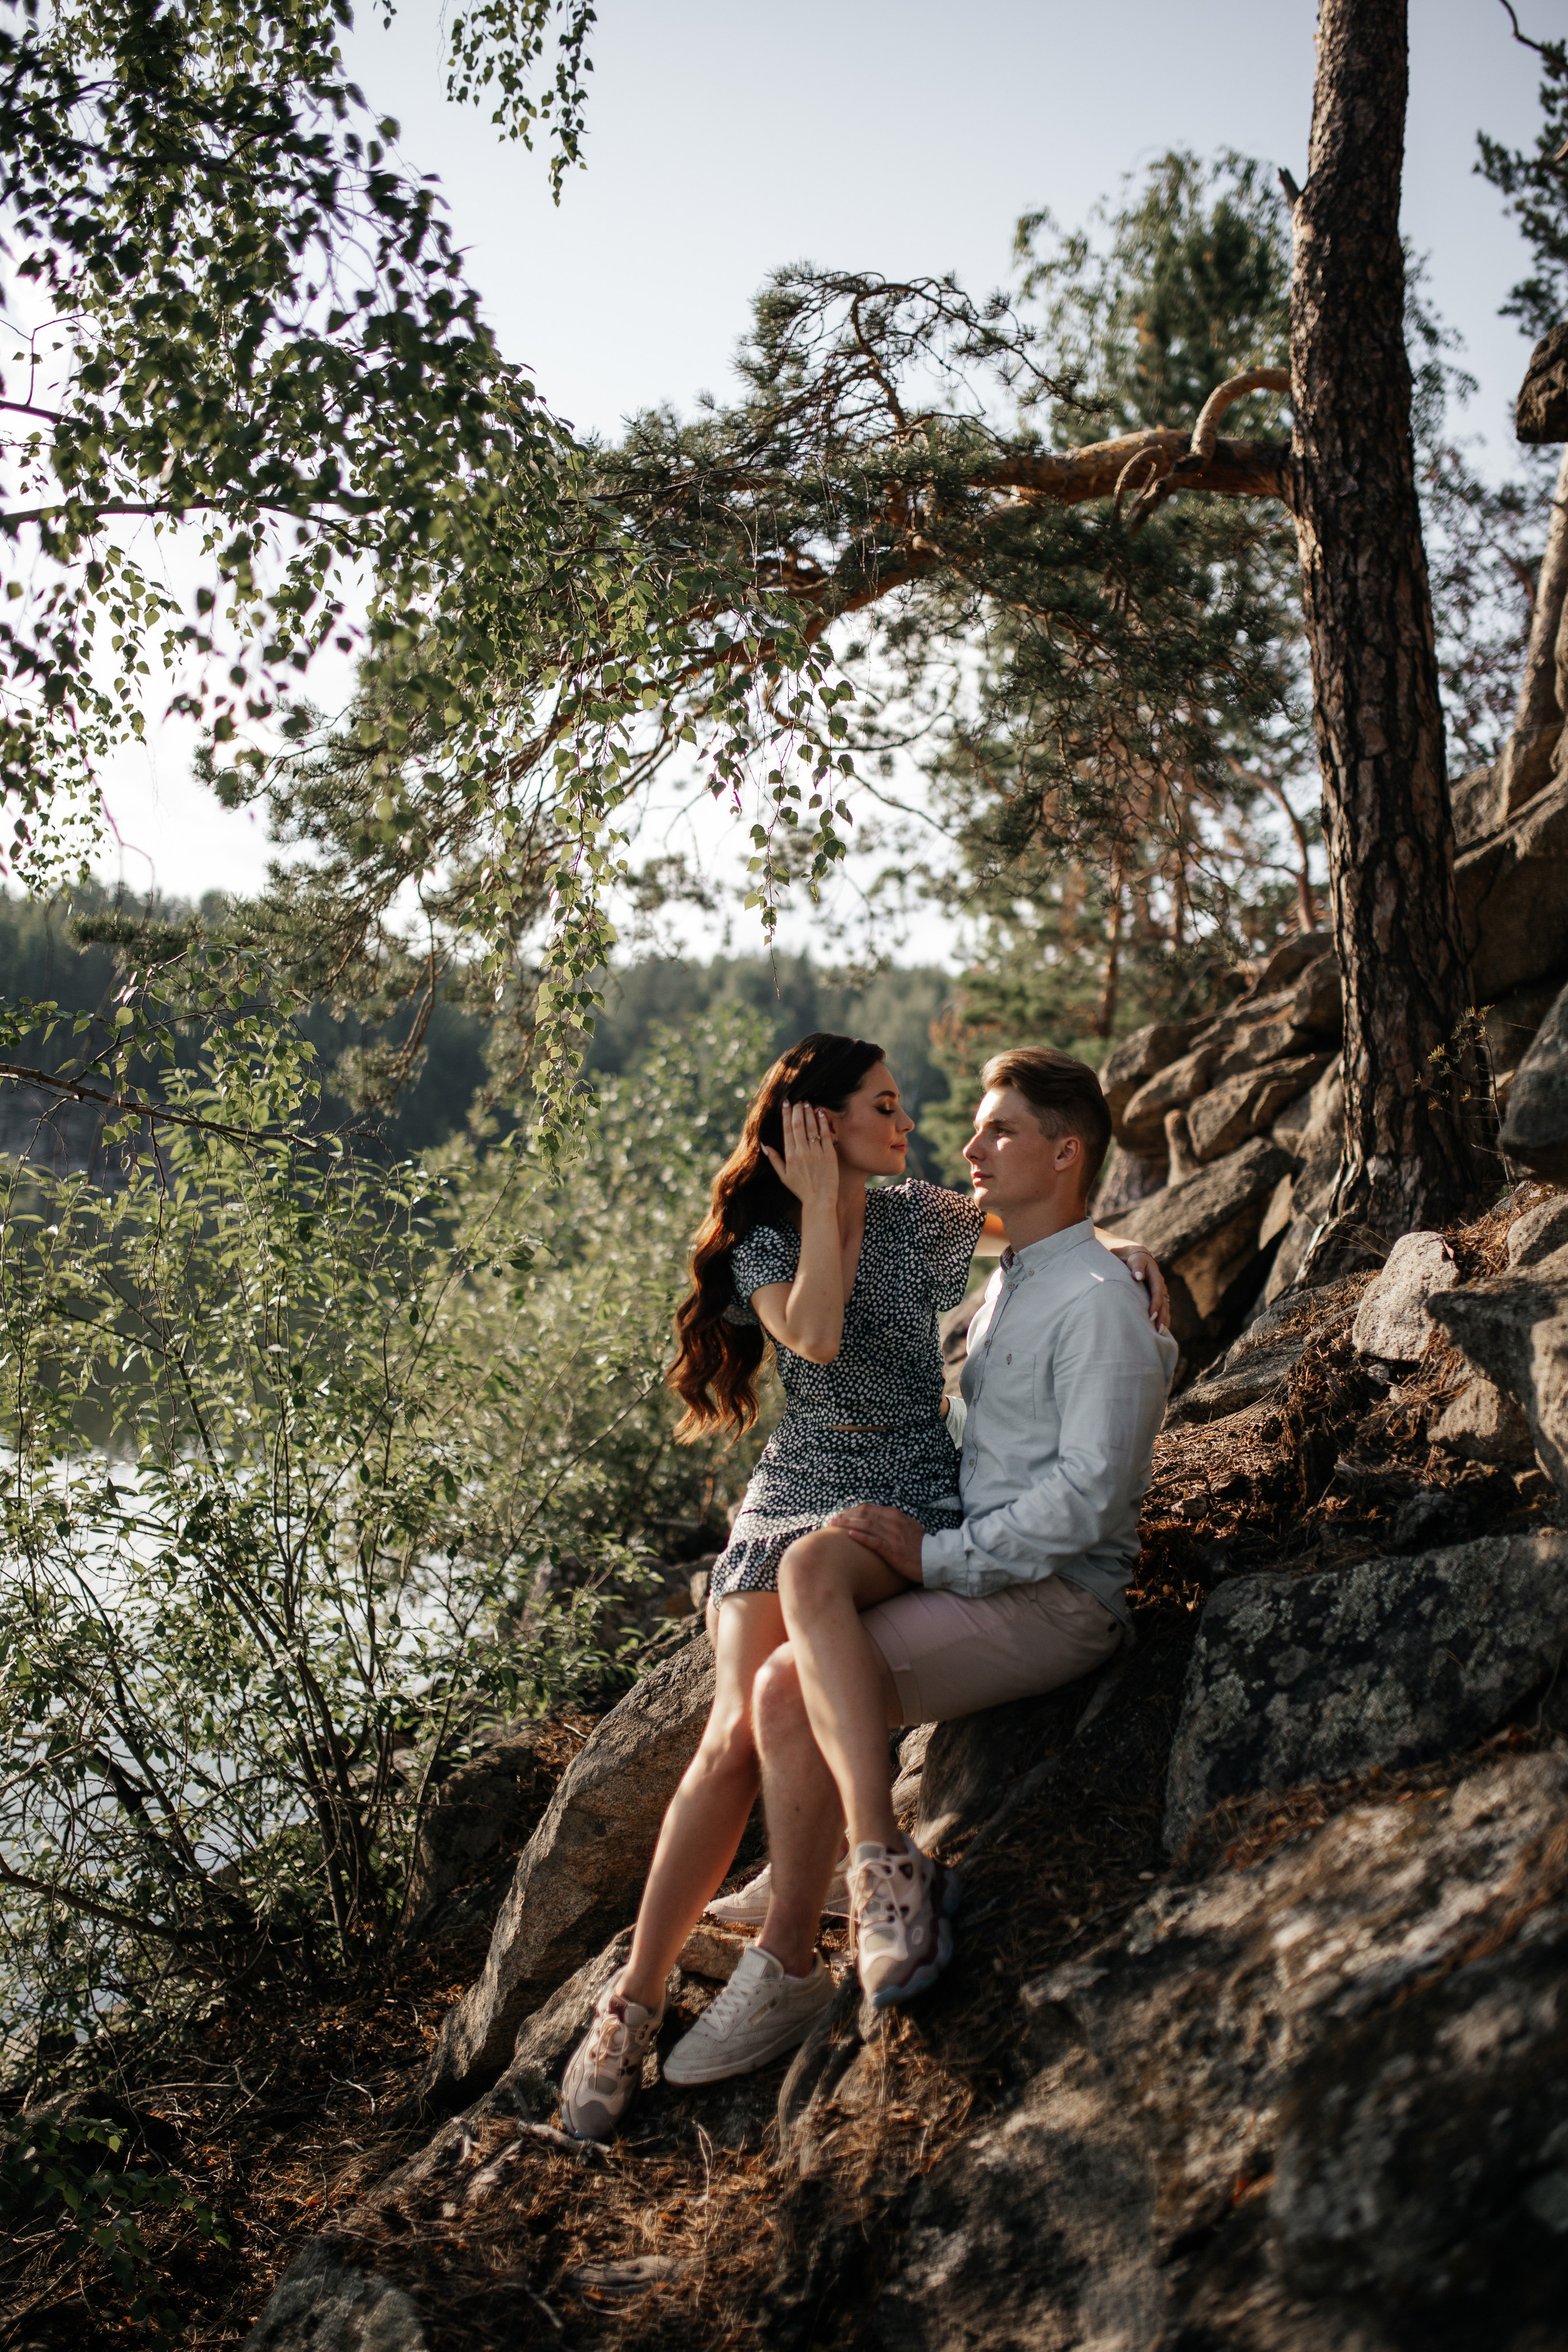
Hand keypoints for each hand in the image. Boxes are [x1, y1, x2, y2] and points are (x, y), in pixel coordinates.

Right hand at [762, 1098, 839, 1215]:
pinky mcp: (829, 1154)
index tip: (785, 1103)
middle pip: (798, 1125)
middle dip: (797, 1110)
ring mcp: (816, 1152)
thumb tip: (764, 1145)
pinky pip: (826, 1135)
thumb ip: (774, 1159)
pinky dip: (823, 1122)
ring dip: (809, 1113)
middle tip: (797, 1099)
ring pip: (811, 1127)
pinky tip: (821, 1113)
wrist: (819, 1200)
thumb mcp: (783, 1176)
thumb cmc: (801, 1189)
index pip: (786, 1130)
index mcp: (790, 1156)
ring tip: (807, 1103)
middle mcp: (802, 1152)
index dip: (785, 1114)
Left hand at [829, 1503, 924, 1582]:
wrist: (934, 1559)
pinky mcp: (893, 1550)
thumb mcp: (909, 1526)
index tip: (840, 1515)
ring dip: (847, 1524)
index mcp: (895, 1515)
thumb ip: (895, 1521)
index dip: (851, 1511)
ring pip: (865, 1525)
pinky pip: (873, 1541)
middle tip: (832, 1520)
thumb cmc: (920, 1545)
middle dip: (845, 1516)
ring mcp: (893, 1536)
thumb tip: (881, 1518)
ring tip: (834, 1526)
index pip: (868, 1508)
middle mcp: (893, 1522)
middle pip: (863, 1514)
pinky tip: (849, 1536)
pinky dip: (860, 1537)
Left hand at [1105, 1243, 1169, 1332]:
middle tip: (1159, 1331)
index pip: (1157, 1291)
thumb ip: (1136, 1266)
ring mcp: (1160, 1290)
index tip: (1151, 1316)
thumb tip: (1138, 1277)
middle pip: (1164, 1302)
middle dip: (1162, 1316)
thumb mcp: (1134, 1259)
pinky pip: (1163, 1308)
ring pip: (1165, 1306)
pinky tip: (1162, 1329)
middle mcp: (1160, 1284)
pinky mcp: (1157, 1295)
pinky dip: (1163, 1318)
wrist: (1135, 1256)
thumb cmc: (1132, 1259)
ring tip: (1161, 1333)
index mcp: (1155, 1275)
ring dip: (1164, 1319)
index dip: (1156, 1304)